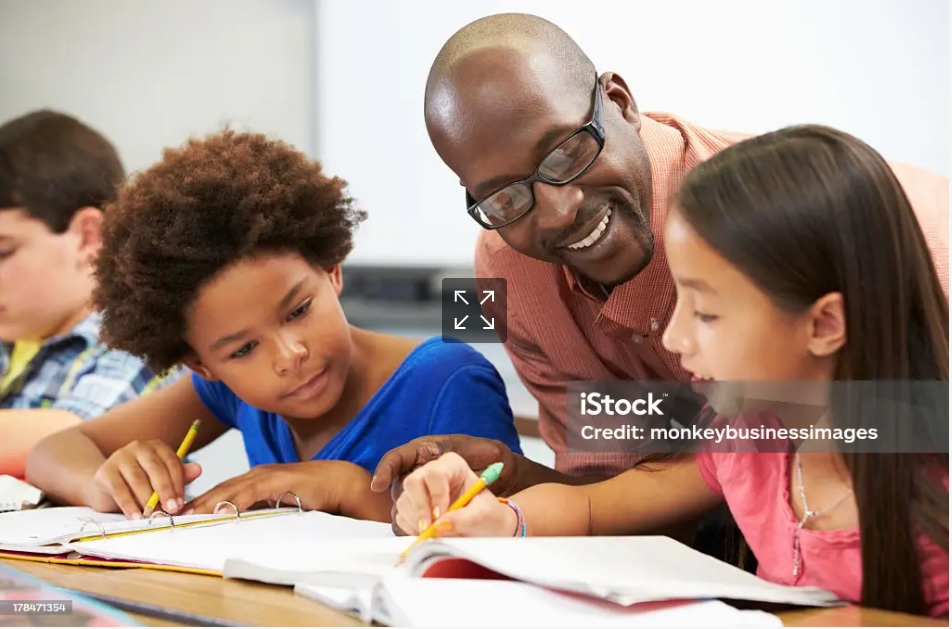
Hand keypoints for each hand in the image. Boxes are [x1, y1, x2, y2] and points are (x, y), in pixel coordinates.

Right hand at [91, 439, 201, 518]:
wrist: (105, 486)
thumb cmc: (140, 484)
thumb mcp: (161, 479)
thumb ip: (179, 476)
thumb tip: (198, 470)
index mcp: (157, 447)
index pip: (172, 462)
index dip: (178, 483)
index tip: (181, 503)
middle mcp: (139, 447)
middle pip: (155, 469)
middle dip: (165, 491)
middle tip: (172, 510)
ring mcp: (120, 457)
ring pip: (138, 479)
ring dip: (148, 500)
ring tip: (154, 516)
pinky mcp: (105, 472)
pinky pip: (119, 490)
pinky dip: (129, 506)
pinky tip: (137, 518)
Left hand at [182, 460, 390, 521]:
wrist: (338, 481)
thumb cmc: (313, 493)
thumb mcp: (281, 502)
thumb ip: (262, 508)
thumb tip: (242, 520)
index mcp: (256, 478)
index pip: (222, 491)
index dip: (200, 501)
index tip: (181, 514)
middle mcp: (257, 473)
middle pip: (220, 489)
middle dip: (195, 502)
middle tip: (172, 515)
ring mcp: (266, 475)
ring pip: (229, 490)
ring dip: (207, 503)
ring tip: (187, 515)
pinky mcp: (277, 481)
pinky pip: (250, 492)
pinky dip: (233, 501)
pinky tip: (220, 510)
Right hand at [394, 452, 516, 537]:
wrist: (485, 528)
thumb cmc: (488, 516)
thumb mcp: (484, 516)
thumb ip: (464, 519)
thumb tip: (439, 525)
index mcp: (453, 465)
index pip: (435, 473)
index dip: (435, 495)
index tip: (441, 516)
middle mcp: (431, 473)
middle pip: (412, 482)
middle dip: (419, 508)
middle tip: (429, 529)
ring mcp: (419, 490)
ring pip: (404, 501)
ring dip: (416, 522)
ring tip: (436, 534)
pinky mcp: (411, 507)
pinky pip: (401, 517)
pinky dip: (412, 529)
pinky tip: (429, 534)